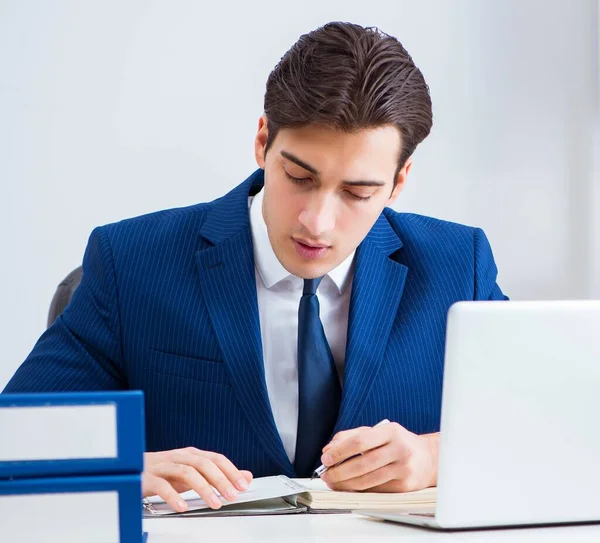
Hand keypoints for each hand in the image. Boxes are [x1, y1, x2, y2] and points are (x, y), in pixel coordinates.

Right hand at [142, 447, 252, 511]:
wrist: (128, 471)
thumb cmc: (163, 473)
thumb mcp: (193, 473)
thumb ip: (218, 475)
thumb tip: (246, 476)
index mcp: (191, 454)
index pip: (215, 458)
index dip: (230, 470)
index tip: (243, 485)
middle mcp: (179, 457)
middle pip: (204, 464)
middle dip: (221, 479)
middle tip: (232, 495)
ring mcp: (163, 466)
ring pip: (187, 472)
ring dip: (203, 488)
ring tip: (214, 503)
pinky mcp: (148, 478)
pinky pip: (163, 486)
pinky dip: (174, 497)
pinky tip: (183, 507)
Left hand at [319, 423, 437, 492]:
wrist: (428, 458)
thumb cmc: (398, 443)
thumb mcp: (377, 432)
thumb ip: (351, 436)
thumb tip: (329, 449)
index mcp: (391, 431)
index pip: (360, 441)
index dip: (339, 451)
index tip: (326, 458)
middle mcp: (399, 449)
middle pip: (362, 463)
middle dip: (339, 471)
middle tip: (326, 474)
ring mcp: (403, 468)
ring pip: (367, 480)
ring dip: (345, 483)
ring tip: (333, 482)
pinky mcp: (404, 486)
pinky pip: (375, 489)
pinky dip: (358, 489)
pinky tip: (349, 487)